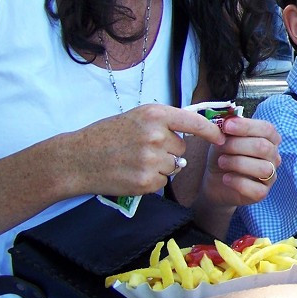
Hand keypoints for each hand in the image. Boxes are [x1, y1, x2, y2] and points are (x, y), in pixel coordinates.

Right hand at [66, 103, 222, 197]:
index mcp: (155, 115)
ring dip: (160, 166)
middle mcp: (157, 135)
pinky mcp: (146, 181)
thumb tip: (194, 132)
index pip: (194, 122)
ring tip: (134, 161)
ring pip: (173, 166)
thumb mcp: (135, 118)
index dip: (211, 131)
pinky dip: (151, 181)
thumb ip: (164, 122)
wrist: (76, 159)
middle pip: (181, 148)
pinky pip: (163, 182)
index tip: (221, 138)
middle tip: (141, 149)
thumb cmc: (105, 136)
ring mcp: (152, 159)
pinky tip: (131, 173)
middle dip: (168, 150)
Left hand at [200, 115, 281, 206]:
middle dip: (238, 145)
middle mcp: (274, 157)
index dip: (247, 126)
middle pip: (263, 147)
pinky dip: (237, 182)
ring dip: (237, 163)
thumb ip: (228, 129)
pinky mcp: (262, 193)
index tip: (226, 126)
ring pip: (263, 168)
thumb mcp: (223, 139)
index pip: (267, 129)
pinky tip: (226, 178)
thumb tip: (228, 120)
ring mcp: (270, 176)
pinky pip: (256, 189)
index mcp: (269, 139)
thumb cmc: (223, 155)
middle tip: (221, 146)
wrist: (215, 181)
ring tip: (222, 162)